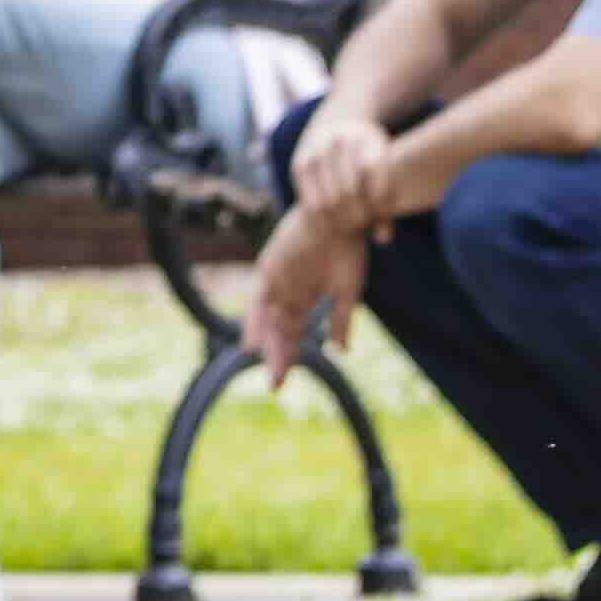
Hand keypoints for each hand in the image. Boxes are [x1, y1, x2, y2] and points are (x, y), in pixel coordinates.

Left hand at [241, 186, 367, 379]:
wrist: (343, 215)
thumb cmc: (348, 248)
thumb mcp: (347, 290)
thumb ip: (341, 321)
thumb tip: (341, 352)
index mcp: (305, 294)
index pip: (293, 332)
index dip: (288, 355)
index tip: (281, 383)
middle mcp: (287, 289)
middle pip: (278, 329)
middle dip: (277, 355)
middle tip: (276, 385)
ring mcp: (277, 278)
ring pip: (267, 317)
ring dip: (265, 341)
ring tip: (260, 365)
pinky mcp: (270, 266)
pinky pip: (258, 297)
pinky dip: (254, 318)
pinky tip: (252, 339)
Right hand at [288, 81, 402, 222]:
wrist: (339, 124)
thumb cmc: (370, 157)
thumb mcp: (385, 171)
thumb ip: (387, 206)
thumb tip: (383, 239)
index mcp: (369, 142)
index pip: (377, 186)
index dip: (379, 208)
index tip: (379, 216)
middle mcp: (341, 142)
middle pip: (351, 195)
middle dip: (357, 216)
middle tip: (360, 225)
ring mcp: (317, 151)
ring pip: (329, 202)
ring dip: (340, 221)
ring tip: (348, 226)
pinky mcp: (300, 163)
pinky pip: (311, 201)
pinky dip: (322, 217)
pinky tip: (331, 221)